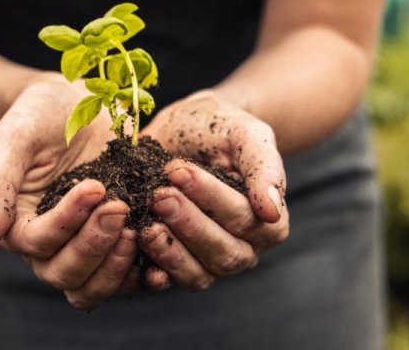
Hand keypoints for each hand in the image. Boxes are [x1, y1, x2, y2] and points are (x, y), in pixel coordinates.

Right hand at [0, 74, 139, 309]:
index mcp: (17, 224)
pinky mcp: (117, 243)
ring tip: (138, 228)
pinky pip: (128, 276)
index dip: (66, 222)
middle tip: (119, 207)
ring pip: (93, 287)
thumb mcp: (12, 138)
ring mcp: (84, 247)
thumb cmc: (36, 116)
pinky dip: (144, 270)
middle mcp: (49, 246)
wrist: (74, 103)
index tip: (95, 186)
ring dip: (116, 266)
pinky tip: (159, 242)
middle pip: (64, 274)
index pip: (37, 243)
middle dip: (94, 246)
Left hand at [138, 90, 288, 290]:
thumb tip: (271, 211)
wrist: (183, 128)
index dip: (210, 197)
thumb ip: (264, 166)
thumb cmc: (219, 128)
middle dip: (188, 224)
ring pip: (198, 273)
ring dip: (170, 251)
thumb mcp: (245, 133)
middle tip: (158, 195)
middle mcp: (243, 248)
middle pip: (223, 252)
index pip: (244, 218)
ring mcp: (209, 260)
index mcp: (268, 221)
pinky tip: (136, 251)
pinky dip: (153, 271)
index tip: (178, 171)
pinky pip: (169, 280)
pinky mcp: (176, 263)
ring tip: (145, 225)